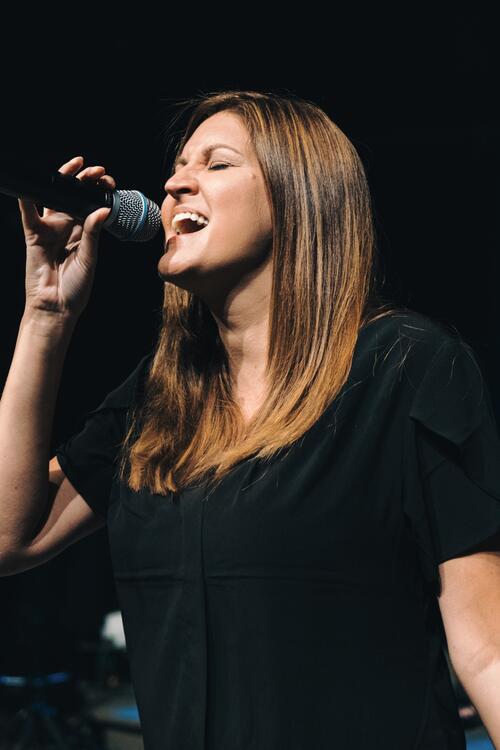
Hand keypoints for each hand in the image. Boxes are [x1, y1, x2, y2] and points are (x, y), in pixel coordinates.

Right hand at [18, 155, 115, 319]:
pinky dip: (27, 200)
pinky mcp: (34, 235)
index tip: (109, 182)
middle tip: (98, 171)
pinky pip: (29, 214)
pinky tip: (33, 185)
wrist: (57, 306)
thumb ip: (93, 232)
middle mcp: (67, 228)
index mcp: (84, 233)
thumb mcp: (89, 257)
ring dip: (64, 180)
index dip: (99, 192)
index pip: (91, 205)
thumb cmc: (76, 287)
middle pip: (74, 197)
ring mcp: (50, 229)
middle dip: (86, 180)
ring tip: (77, 166)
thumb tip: (103, 209)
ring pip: (55, 198)